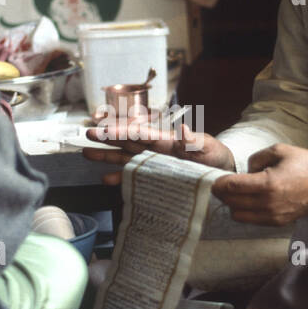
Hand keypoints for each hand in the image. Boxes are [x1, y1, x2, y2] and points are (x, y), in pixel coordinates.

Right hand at [83, 116, 234, 185]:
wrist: (220, 173)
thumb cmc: (215, 156)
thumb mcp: (207, 148)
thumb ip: (193, 141)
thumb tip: (183, 130)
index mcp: (166, 140)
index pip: (140, 134)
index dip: (123, 131)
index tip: (107, 129)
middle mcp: (155, 150)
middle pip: (127, 143)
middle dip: (108, 139)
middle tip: (89, 134)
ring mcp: (152, 162)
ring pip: (125, 157)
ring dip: (106, 156)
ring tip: (87, 153)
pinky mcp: (153, 176)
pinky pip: (133, 177)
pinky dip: (119, 178)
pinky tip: (105, 179)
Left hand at [210, 143, 307, 225]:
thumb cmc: (304, 164)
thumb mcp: (279, 150)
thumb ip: (257, 158)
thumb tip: (245, 170)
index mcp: (268, 183)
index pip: (233, 187)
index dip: (220, 184)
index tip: (216, 180)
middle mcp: (268, 203)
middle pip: (232, 202)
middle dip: (223, 194)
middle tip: (222, 186)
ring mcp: (273, 216)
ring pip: (238, 215)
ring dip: (233, 205)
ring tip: (237, 194)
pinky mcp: (277, 223)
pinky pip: (251, 221)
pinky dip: (245, 212)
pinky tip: (249, 201)